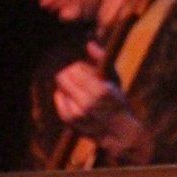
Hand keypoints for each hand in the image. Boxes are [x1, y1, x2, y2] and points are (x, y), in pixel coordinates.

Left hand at [53, 43, 152, 163]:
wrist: (117, 132)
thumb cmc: (116, 101)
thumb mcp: (114, 78)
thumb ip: (102, 59)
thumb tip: (89, 44)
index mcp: (101, 91)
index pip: (76, 69)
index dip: (80, 66)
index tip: (87, 70)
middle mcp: (87, 104)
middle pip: (64, 77)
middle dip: (70, 73)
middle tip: (80, 78)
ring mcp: (77, 114)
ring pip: (60, 87)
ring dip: (68, 84)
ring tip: (80, 90)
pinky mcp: (69, 121)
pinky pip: (58, 98)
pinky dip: (64, 95)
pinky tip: (75, 98)